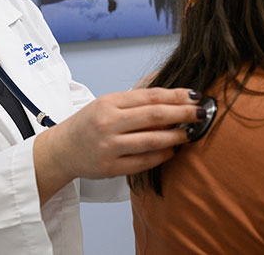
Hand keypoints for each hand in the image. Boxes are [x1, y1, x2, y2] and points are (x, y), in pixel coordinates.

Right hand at [33, 88, 202, 202]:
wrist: (61, 149)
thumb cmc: (88, 124)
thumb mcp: (106, 103)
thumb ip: (136, 100)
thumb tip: (172, 95)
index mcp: (108, 103)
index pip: (149, 96)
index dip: (175, 95)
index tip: (194, 96)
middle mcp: (108, 123)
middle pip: (154, 116)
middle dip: (182, 113)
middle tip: (201, 113)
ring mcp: (109, 147)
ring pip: (152, 141)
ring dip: (176, 136)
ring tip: (189, 132)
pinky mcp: (110, 167)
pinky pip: (144, 162)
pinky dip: (162, 156)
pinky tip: (172, 151)